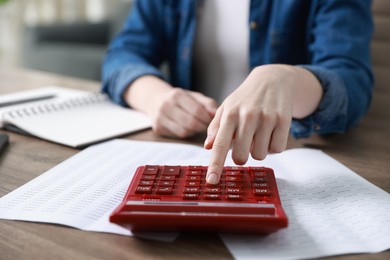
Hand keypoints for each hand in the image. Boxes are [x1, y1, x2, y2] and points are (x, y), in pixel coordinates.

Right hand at [124, 76, 217, 137]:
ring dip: (195, 131)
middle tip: (207, 126)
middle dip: (202, 127)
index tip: (212, 120)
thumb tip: (216, 114)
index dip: (207, 118)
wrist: (154, 99)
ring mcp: (160, 118)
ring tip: (198, 126)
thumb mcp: (194, 96)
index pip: (197, 111)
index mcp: (176, 95)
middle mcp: (166, 106)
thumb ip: (207, 103)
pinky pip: (178, 135)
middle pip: (191, 123)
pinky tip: (188, 128)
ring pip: (184, 132)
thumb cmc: (179, 99)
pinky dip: (186, 133)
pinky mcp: (157, 128)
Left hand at [204, 65, 322, 183]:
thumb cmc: (245, 98)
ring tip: (259, 134)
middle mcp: (247, 116)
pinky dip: (273, 146)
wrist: (272, 79)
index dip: (215, 165)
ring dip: (258, 150)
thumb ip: (215, 128)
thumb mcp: (226, 108)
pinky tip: (271, 133)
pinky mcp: (284, 120)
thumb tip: (208, 148)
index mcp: (229, 114)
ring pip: (260, 155)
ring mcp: (267, 118)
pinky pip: (278, 149)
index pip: (220, 145)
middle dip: (241, 157)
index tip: (211, 181)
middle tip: (244, 144)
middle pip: (241, 156)